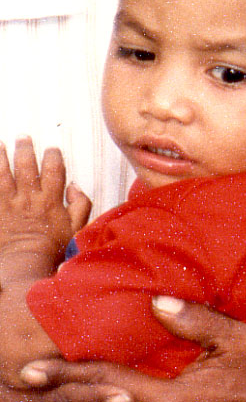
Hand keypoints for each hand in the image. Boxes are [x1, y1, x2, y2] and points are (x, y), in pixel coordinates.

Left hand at [0, 139, 90, 263]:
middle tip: (22, 137)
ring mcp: (9, 204)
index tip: (52, 148)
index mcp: (51, 200)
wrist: (24, 264)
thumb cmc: (52, 249)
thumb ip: (80, 204)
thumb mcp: (77, 228)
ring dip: (1, 158)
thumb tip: (74, 186)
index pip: (54, 170)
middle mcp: (29, 198)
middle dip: (25, 149)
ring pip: (4, 175)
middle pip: (26, 167)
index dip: (53, 157)